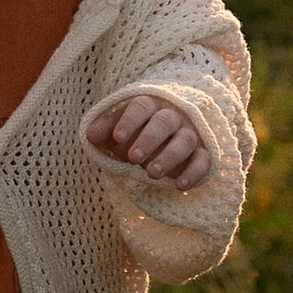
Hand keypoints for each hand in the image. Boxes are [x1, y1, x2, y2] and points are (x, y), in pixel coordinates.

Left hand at [84, 92, 213, 186]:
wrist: (168, 136)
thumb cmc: (138, 131)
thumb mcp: (120, 127)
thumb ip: (106, 129)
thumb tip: (90, 135)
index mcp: (150, 105)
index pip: (140, 107)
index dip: (129, 121)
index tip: (117, 137)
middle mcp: (172, 117)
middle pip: (163, 122)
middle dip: (149, 139)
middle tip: (133, 158)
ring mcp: (189, 134)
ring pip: (184, 141)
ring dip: (169, 156)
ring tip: (151, 173)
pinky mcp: (202, 152)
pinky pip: (203, 160)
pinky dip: (194, 172)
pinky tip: (180, 186)